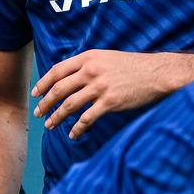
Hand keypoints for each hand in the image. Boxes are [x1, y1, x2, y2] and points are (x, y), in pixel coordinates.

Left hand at [32, 50, 182, 136]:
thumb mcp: (106, 57)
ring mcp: (100, 87)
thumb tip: (68, 77)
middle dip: (45, 103)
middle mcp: (91, 71)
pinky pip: (87, 119)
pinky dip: (77, 129)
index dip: (43, 83)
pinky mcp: (110, 102)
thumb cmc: (132, 66)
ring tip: (50, 125)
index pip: (57, 70)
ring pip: (69, 105)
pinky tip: (73, 135)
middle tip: (39, 113)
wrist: (157, 73)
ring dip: (57, 117)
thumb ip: (88, 64)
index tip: (36, 93)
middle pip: (59, 89)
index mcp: (88, 58)